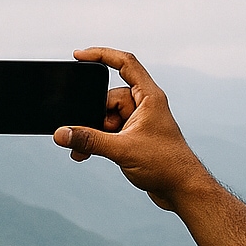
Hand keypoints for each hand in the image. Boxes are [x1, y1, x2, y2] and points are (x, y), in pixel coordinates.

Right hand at [53, 47, 214, 211]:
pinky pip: (110, 132)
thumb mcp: (122, 150)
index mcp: (149, 97)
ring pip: (107, 117)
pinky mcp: (135, 138)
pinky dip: (98, 140)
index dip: (101, 54)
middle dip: (93, 115)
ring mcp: (140, 122)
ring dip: (94, 132)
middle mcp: (145, 105)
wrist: (182, 190)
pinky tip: (87, 153)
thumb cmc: (167, 165)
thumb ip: (90, 140)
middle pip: (109, 97)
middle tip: (81, 132)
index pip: (125, 64)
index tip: (79, 55)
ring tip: (85, 151)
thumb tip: (62, 133)